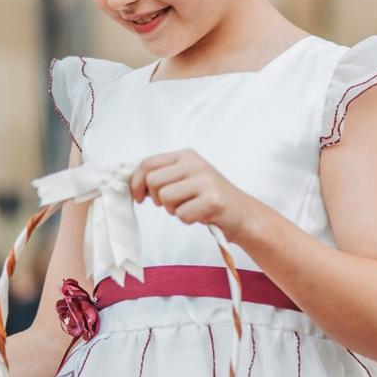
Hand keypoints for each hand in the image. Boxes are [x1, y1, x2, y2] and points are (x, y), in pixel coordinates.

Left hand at [130, 151, 262, 243]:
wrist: (243, 214)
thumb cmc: (210, 199)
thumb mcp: (187, 179)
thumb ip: (164, 176)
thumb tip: (133, 183)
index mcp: (187, 156)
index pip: (147, 163)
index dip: (136, 182)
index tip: (138, 196)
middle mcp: (196, 164)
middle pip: (153, 182)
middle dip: (158, 199)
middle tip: (174, 204)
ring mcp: (205, 181)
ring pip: (165, 198)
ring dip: (174, 210)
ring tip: (190, 208)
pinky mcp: (212, 200)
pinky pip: (181, 215)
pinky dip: (188, 220)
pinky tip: (202, 215)